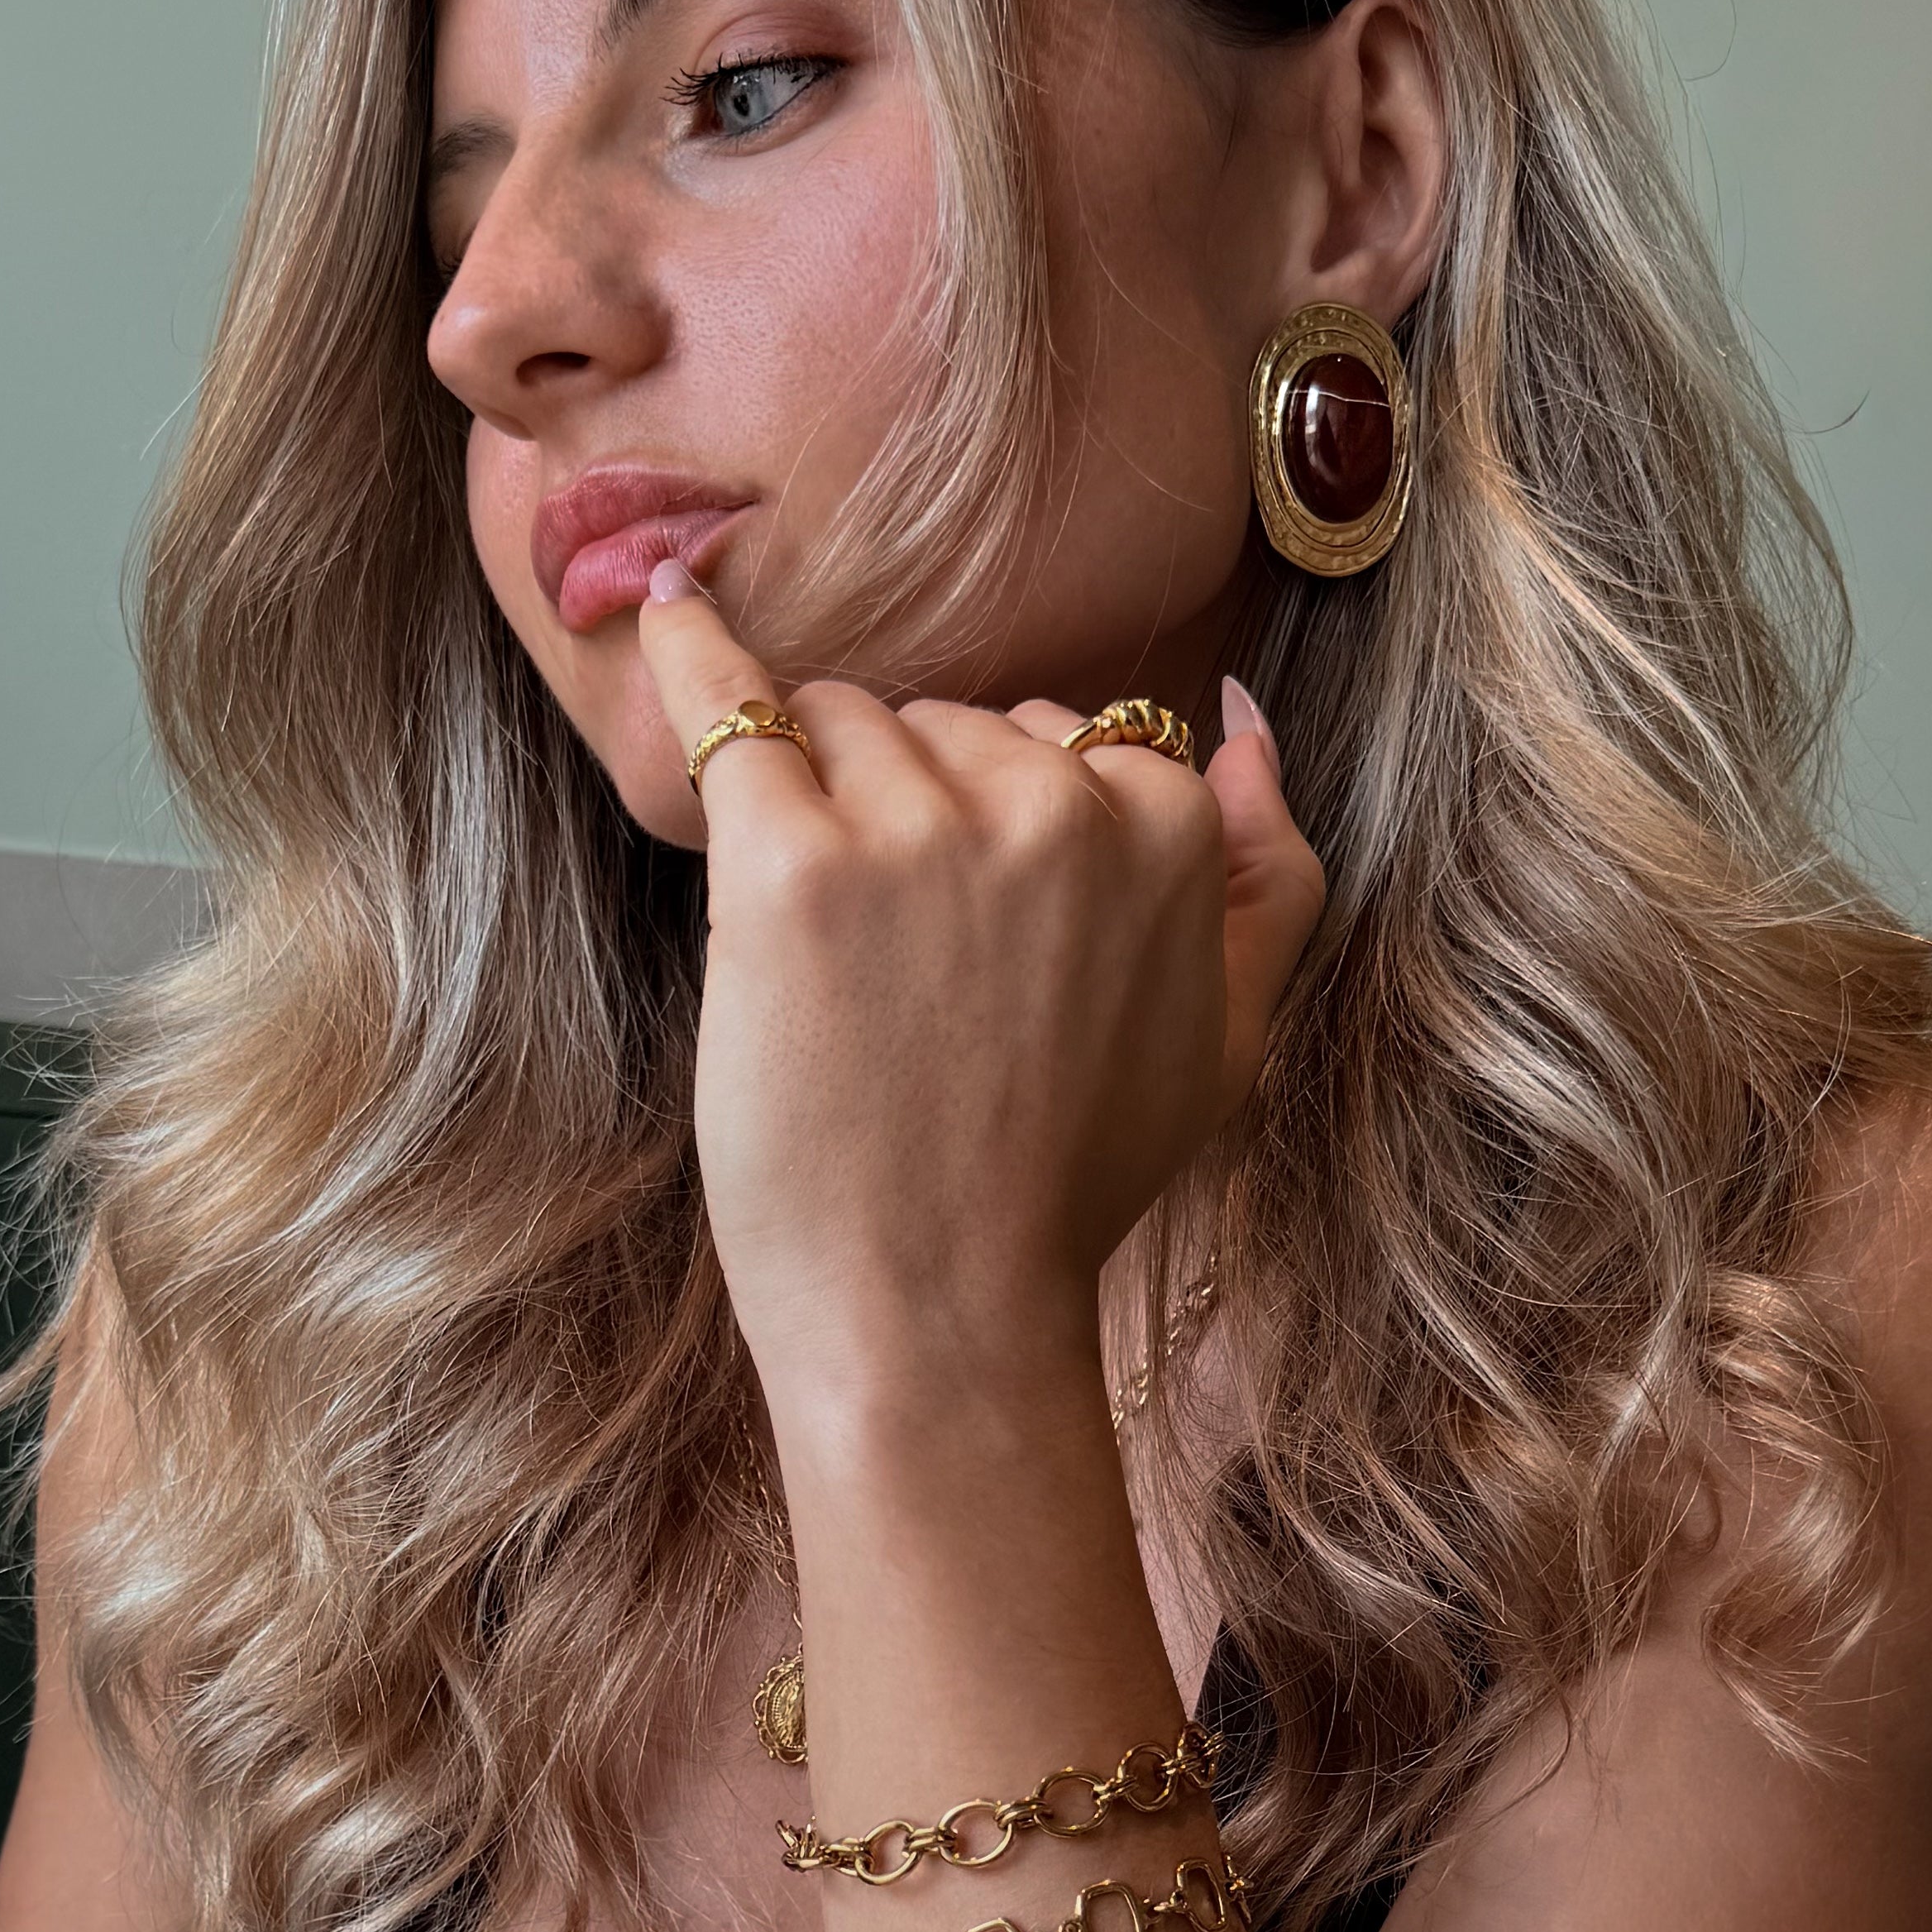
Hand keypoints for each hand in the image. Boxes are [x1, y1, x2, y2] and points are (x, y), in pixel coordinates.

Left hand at [637, 571, 1322, 1408]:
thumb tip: (1241, 715)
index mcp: (1165, 829)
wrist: (940, 1318)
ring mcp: (920, 830)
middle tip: (901, 974)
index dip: (995, 825)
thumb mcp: (1230, 1040)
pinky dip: (689, 659)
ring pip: (844, 722)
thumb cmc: (1067, 1190)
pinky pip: (730, 711)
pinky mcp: (792, 866)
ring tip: (829, 954)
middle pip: (944, 721)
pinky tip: (662, 612)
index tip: (970, 935)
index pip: (1051, 734)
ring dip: (819, 796)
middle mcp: (1053, 805)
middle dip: (910, 807)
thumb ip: (1269, 876)